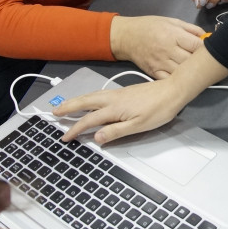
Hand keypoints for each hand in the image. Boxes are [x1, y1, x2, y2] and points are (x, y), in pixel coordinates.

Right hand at [55, 46, 227, 143]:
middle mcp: (112, 98)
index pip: (89, 120)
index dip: (76, 130)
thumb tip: (96, 137)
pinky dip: (88, 98)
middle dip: (68, 107)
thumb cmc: (158, 110)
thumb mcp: (138, 126)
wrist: (173, 91)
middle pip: (85, 102)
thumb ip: (115, 131)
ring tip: (66, 106)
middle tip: (54, 112)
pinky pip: (98, 94)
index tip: (65, 137)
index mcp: (114, 108)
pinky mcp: (123, 92)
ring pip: (91, 96)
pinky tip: (89, 101)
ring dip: (76, 101)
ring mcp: (117, 93)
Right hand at [109, 16, 204, 77]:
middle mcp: (168, 50)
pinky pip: (170, 80)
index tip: (210, 49)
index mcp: (173, 35)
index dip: (207, 48)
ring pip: (183, 73)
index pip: (197, 45)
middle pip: (192, 61)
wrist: (126, 37)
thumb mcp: (171, 21)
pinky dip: (179, 80)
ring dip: (192, 72)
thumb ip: (190, 29)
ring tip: (197, 69)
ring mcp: (161, 64)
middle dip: (201, 61)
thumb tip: (207, 36)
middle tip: (206, 61)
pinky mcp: (154, 73)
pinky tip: (184, 77)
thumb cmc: (150, 26)